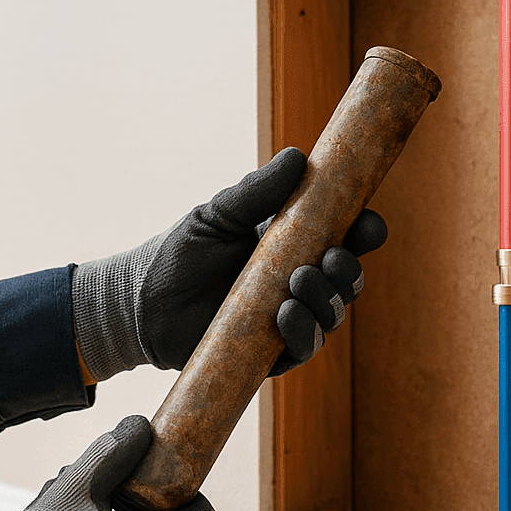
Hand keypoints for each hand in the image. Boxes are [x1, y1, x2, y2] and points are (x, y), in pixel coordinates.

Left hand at [71, 147, 386, 380]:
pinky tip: (285, 314)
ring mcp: (288, 319)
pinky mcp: (271, 353)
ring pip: (331, 316)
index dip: (364, 232)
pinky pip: (303, 348)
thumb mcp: (217, 216)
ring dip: (325, 300)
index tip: (367, 224)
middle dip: (348, 270)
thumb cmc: (182, 253)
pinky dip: (302, 332)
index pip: (345, 238)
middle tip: (328, 258)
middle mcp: (297, 283)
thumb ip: (255, 192)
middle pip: (347, 280)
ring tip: (297, 283)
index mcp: (294, 245)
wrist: (143, 303)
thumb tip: (296, 157)